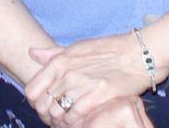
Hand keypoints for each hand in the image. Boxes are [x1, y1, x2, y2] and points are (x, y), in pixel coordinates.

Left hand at [24, 33, 162, 125]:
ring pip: (58, 115)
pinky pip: (76, 117)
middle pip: (43, 106)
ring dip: (62, 121)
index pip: (31, 91)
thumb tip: (31, 52)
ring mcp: (82, 84)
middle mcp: (67, 72)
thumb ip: (53, 54)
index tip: (46, 106)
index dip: (36, 103)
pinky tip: (83, 120)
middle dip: (48, 116)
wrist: (137, 54)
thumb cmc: (108, 50)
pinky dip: (76, 123)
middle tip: (59, 118)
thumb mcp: (77, 47)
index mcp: (60, 61)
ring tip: (71, 121)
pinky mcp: (97, 95)